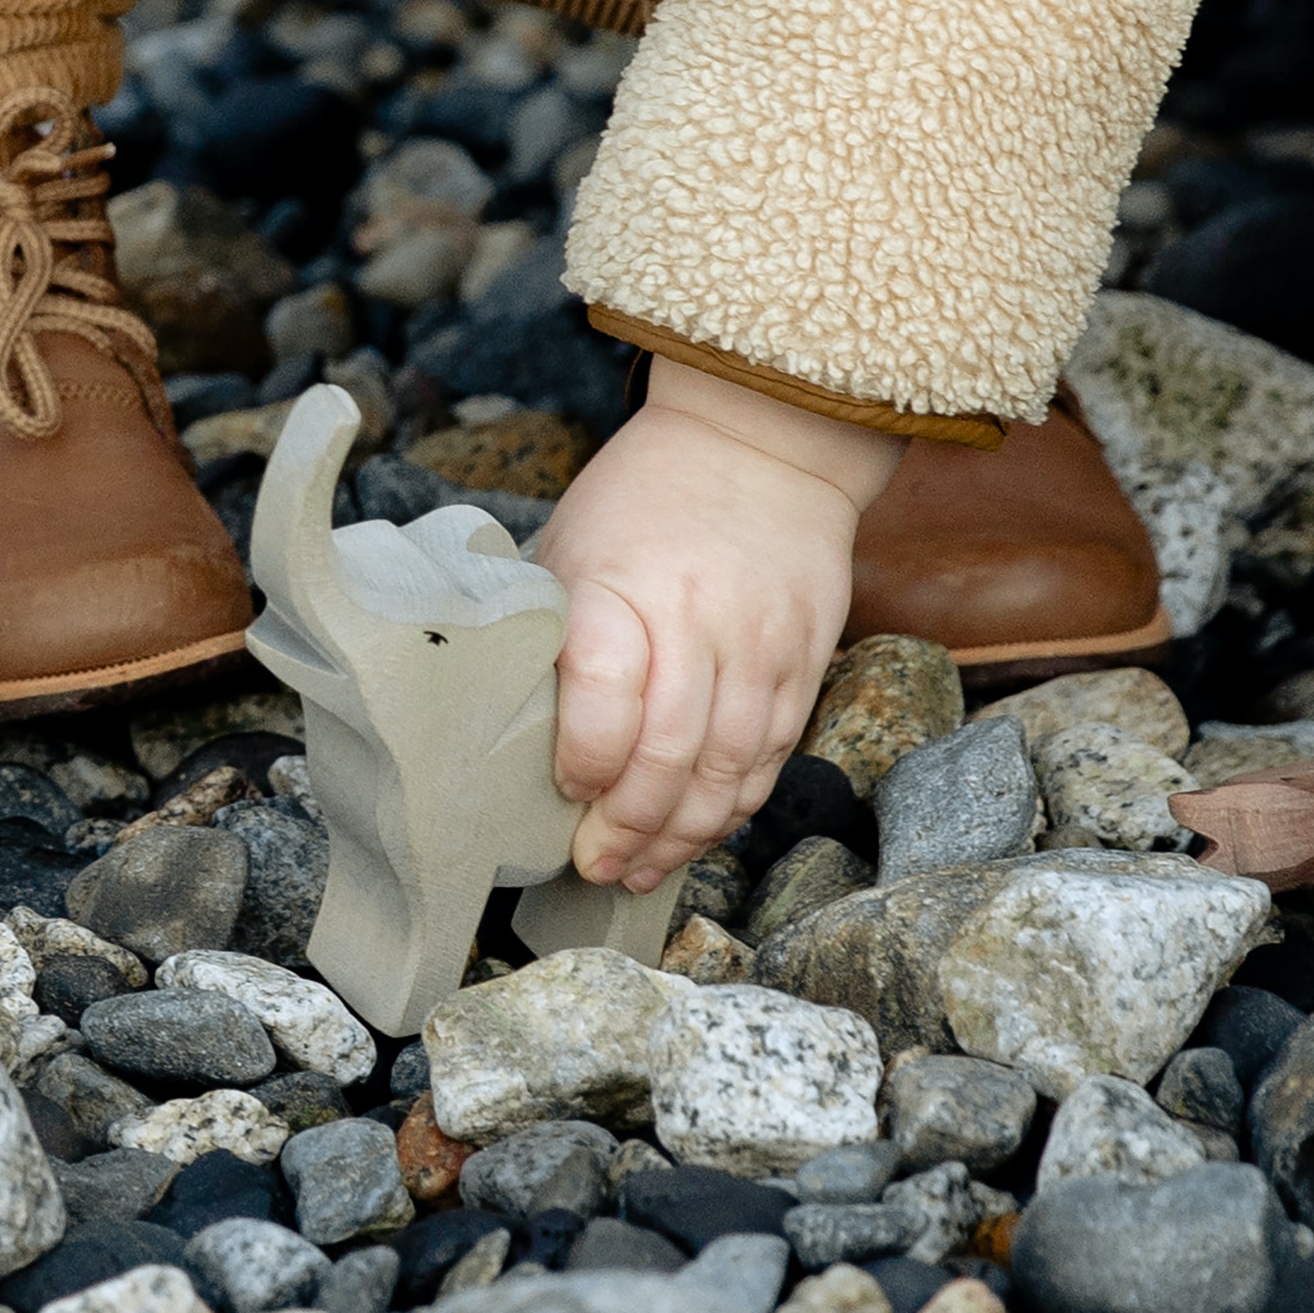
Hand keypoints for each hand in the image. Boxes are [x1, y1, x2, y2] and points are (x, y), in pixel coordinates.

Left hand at [531, 359, 905, 891]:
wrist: (762, 443)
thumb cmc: (640, 503)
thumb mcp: (572, 547)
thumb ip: (554, 637)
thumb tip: (508, 734)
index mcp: (622, 586)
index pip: (605, 694)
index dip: (584, 759)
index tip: (564, 790)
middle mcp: (698, 619)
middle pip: (670, 753)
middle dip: (628, 827)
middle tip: (594, 864)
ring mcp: (761, 644)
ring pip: (728, 771)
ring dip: (682, 837)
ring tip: (640, 870)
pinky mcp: (805, 662)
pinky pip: (771, 757)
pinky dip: (733, 806)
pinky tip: (697, 833)